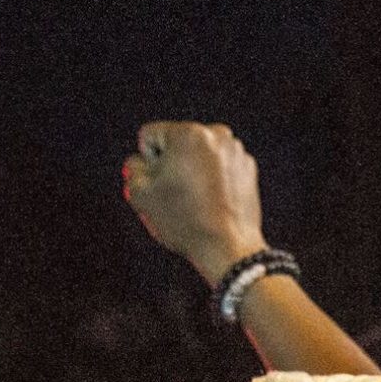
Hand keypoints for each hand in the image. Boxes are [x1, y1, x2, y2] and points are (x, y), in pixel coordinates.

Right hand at [123, 122, 267, 285]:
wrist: (228, 248)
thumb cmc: (185, 221)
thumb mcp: (141, 195)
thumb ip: (132, 169)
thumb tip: (140, 162)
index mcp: (187, 133)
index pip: (150, 136)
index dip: (147, 164)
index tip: (160, 185)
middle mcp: (216, 134)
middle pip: (177, 144)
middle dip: (172, 166)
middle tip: (177, 196)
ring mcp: (235, 150)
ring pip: (199, 156)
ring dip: (193, 172)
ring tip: (196, 202)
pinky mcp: (248, 168)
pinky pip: (219, 167)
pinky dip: (214, 180)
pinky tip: (212, 203)